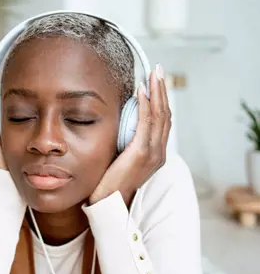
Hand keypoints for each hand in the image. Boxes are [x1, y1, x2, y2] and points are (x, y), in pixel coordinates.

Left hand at [89, 64, 170, 206]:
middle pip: (165, 114)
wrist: (109, 204)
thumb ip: (124, 143)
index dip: (161, 99)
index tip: (156, 82)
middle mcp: (159, 152)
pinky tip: (141, 91)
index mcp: (156, 153)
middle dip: (162, 90)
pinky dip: (145, 104)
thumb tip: (117, 126)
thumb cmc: (110, 184)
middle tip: (158, 70)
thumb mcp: (120, 159)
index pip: (163, 120)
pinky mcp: (141, 152)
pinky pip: (146, 123)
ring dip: (156, 92)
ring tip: (152, 74)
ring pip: (159, 115)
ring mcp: (152, 153)